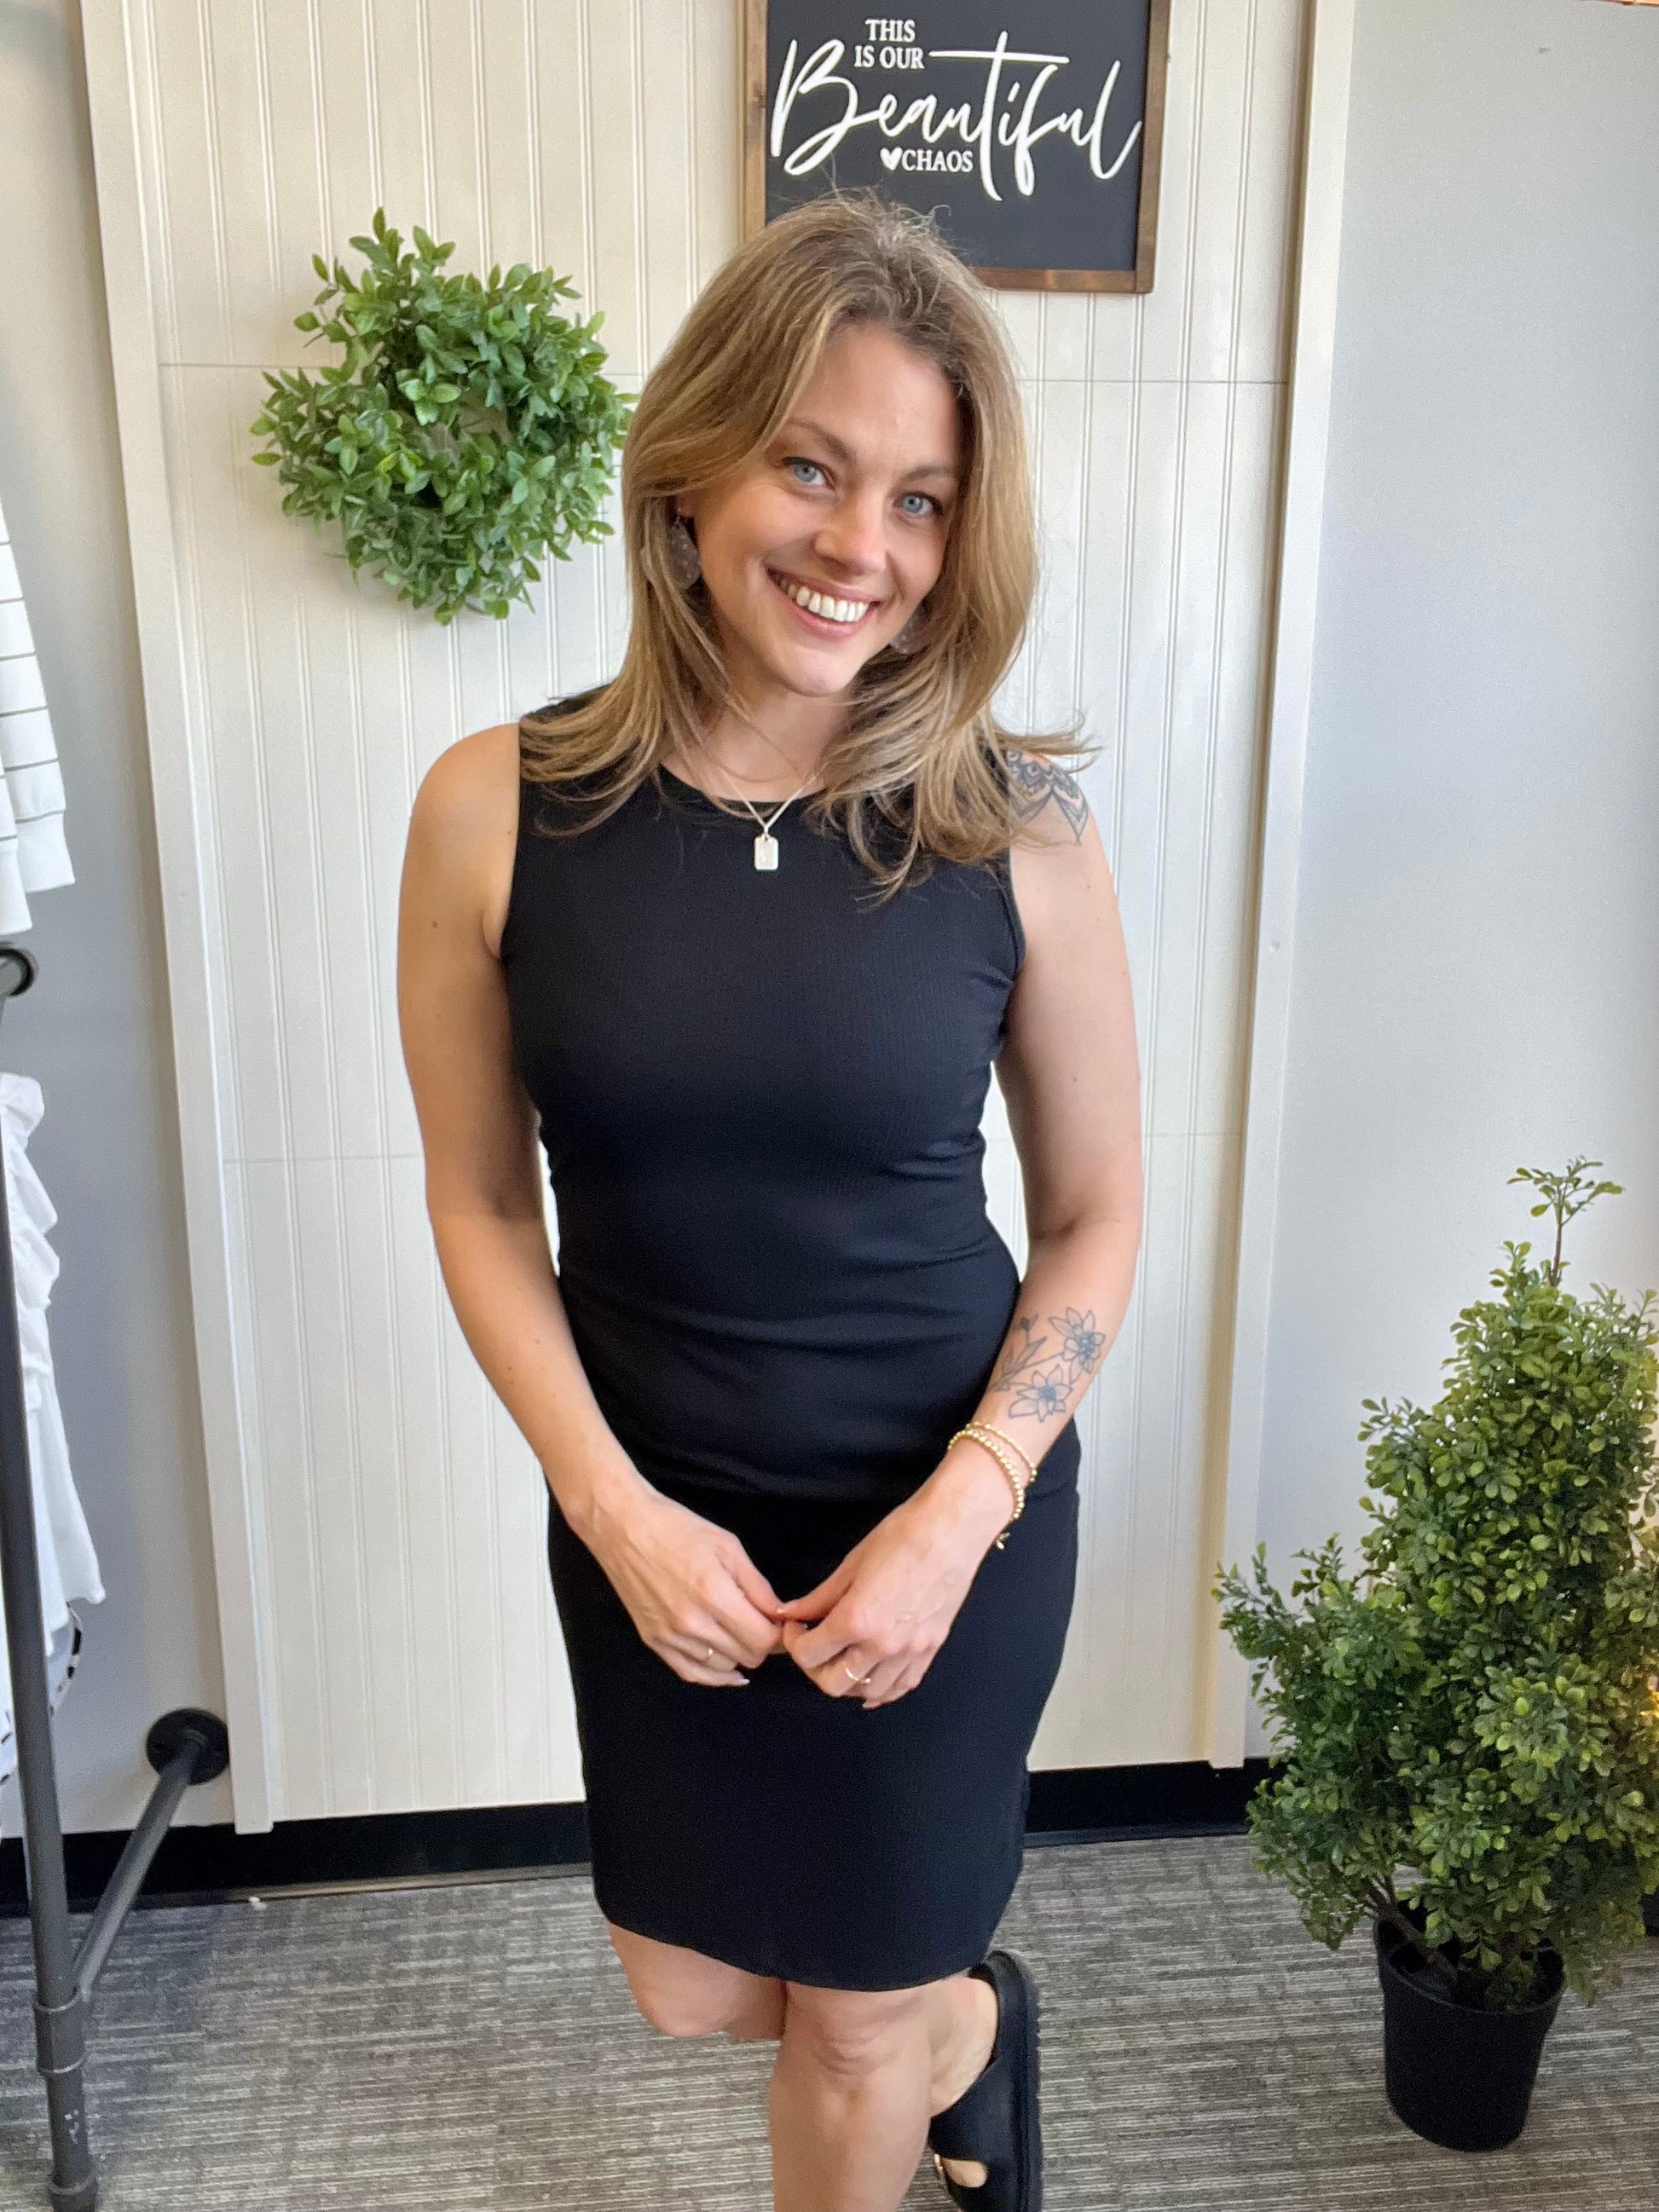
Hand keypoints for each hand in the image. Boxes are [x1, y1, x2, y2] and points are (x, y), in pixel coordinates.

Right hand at [586, 1487, 784, 1686]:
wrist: (623, 1527)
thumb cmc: (677, 1528)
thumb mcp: (728, 1547)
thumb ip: (758, 1587)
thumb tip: (781, 1616)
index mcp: (715, 1596)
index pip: (763, 1639)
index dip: (780, 1634)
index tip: (783, 1624)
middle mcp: (693, 1624)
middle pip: (747, 1656)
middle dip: (762, 1642)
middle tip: (762, 1624)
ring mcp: (670, 1637)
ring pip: (723, 1668)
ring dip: (738, 1654)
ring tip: (738, 1632)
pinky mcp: (653, 1641)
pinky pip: (691, 1673)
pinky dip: (714, 1675)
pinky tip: (728, 1668)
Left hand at [771, 1474, 1000, 1708]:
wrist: (950, 1530)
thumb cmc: (902, 1537)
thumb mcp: (850, 1565)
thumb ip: (818, 1599)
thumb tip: (789, 1614)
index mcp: (857, 1620)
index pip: (808, 1656)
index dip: (794, 1642)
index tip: (796, 1627)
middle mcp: (882, 1645)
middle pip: (833, 1684)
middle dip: (814, 1667)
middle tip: (814, 1642)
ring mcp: (910, 1652)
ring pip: (867, 1693)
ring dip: (847, 1680)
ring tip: (843, 1654)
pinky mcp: (930, 1650)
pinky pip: (901, 1686)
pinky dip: (882, 1688)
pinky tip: (872, 1674)